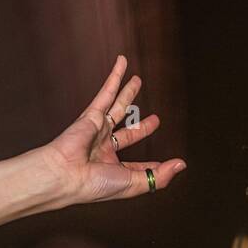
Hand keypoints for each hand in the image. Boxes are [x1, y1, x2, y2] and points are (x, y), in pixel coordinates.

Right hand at [43, 55, 185, 204]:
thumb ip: (158, 176)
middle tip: (155, 120)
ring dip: (128, 93)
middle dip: (141, 127)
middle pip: (128, 133)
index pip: (135, 166)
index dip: (151, 166)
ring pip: (118, 107)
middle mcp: (105, 150)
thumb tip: (181, 165)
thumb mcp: (134, 184)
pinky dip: (114, 77)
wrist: (65, 174)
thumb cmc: (95, 184)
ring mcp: (98, 131)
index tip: (164, 164)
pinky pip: (106, 92)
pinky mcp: (91, 116)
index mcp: (113, 170)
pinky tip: (122, 62)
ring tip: (138, 80)